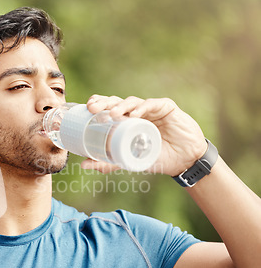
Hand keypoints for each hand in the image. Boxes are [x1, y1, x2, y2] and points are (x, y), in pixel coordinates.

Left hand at [81, 95, 207, 175]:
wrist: (183, 162)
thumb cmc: (155, 157)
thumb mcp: (128, 161)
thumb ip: (107, 163)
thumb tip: (84, 165)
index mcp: (125, 120)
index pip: (108, 107)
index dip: (98, 104)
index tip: (87, 108)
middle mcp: (136, 111)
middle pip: (117, 102)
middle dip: (104, 103)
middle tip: (93, 108)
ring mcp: (150, 108)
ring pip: (132, 102)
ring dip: (121, 106)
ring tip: (113, 114)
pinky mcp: (166, 107)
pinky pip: (152, 105)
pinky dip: (142, 108)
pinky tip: (135, 114)